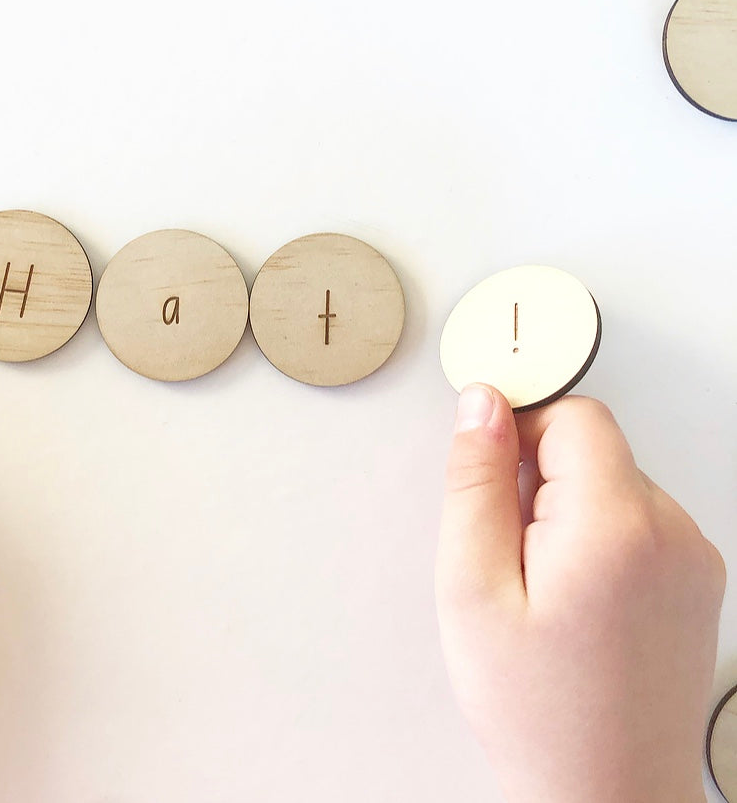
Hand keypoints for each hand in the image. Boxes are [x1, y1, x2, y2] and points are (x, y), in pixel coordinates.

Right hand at [436, 386, 724, 802]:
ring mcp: (694, 561)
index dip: (518, 433)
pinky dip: (597, 540)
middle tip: (509, 556)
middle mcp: (673, 534)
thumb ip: (475, 483)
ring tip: (542, 588)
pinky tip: (574, 600)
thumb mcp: (471, 587)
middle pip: (593, 449)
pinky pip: (636, 523)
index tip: (489, 475)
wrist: (606, 797)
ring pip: (611, 484)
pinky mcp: (697, 584)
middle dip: (537, 480)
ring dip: (566, 512)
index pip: (573, 415)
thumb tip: (482, 406)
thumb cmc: (539, 713)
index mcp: (616, 526)